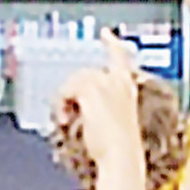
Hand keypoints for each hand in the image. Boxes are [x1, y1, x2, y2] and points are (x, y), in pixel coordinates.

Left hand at [59, 32, 144, 169]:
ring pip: (73, 81)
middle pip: (85, 73)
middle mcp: (117, 81)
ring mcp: (104, 85)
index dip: (112, 43)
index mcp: (128, 87)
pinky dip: (61, 105)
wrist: (121, 157)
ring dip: (65, 99)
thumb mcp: (115, 120)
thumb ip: (102, 105)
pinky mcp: (90, 91)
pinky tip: (65, 120)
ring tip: (67, 118)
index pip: (121, 57)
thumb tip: (80, 103)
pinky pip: (65, 91)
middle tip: (68, 112)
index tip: (105, 33)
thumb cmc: (119, 147)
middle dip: (72, 90)